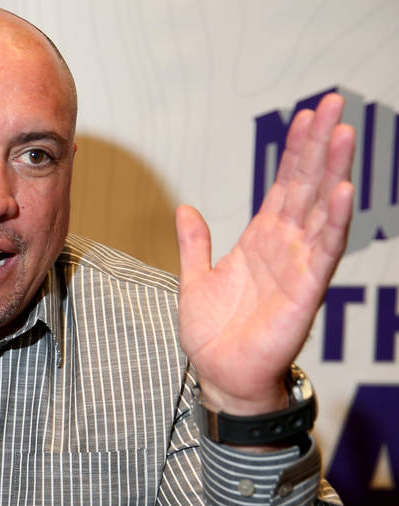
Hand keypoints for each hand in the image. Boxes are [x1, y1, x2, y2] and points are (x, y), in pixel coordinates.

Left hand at [176, 92, 355, 414]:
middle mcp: (285, 248)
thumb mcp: (195, 279)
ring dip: (333, 172)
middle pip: (307, 187)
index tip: (306, 116)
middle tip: (336, 103)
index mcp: (261, 242)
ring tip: (345, 133)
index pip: (284, 186)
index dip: (295, 151)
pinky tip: (343, 191)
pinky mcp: (304, 292)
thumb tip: (185, 210)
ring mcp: (298, 268)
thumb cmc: (214, 334)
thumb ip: (194, 243)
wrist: (220, 376)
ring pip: (320, 211)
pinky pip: (322, 252)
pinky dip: (332, 222)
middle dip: (320, 145)